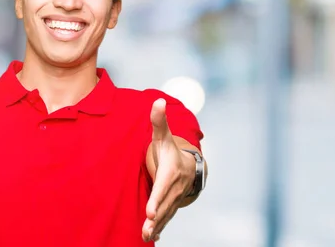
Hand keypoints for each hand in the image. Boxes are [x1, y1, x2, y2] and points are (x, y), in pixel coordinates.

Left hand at [142, 98, 195, 242]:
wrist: (188, 166)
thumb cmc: (170, 149)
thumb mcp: (164, 136)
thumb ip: (159, 121)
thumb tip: (158, 101)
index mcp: (171, 172)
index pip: (163, 187)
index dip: (157, 198)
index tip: (150, 210)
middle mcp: (174, 187)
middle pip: (164, 204)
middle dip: (156, 217)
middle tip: (146, 227)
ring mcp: (174, 198)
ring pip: (165, 214)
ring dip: (156, 226)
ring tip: (146, 236)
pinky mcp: (171, 205)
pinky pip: (166, 218)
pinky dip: (160, 228)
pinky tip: (151, 238)